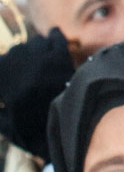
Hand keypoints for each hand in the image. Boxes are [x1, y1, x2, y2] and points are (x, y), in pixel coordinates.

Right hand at [0, 28, 73, 158]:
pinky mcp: (64, 57)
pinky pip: (56, 37)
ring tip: (39, 61)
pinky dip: (53, 37)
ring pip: (36, 42)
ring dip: (35, 50)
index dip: (4, 73)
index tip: (9, 82)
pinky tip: (52, 39)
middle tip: (26, 76)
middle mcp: (23, 65)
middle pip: (16, 52)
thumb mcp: (8, 126)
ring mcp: (44, 59)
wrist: (69, 132)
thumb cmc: (35, 134)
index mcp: (5, 79)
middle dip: (18, 62)